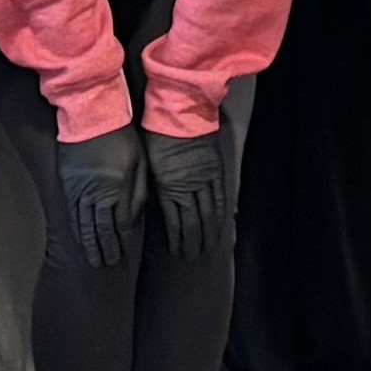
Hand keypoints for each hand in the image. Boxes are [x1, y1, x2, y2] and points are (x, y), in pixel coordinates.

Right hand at [55, 123, 148, 266]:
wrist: (90, 113)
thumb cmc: (120, 136)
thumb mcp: (138, 163)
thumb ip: (136, 192)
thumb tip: (133, 217)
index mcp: (116, 189)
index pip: (119, 225)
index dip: (121, 242)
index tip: (123, 255)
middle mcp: (96, 193)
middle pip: (99, 229)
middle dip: (104, 249)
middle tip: (107, 265)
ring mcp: (78, 189)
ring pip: (83, 224)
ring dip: (89, 243)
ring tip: (94, 258)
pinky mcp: (67, 182)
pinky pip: (71, 211)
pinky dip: (76, 227)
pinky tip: (79, 236)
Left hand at [145, 125, 233, 259]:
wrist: (179, 112)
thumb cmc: (157, 134)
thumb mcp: (147, 163)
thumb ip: (155, 187)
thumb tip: (157, 206)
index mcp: (167, 187)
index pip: (174, 221)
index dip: (177, 238)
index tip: (178, 251)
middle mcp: (187, 188)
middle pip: (192, 222)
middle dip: (193, 242)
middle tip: (195, 258)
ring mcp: (204, 180)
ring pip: (208, 213)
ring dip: (209, 233)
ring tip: (210, 248)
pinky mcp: (216, 170)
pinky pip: (220, 196)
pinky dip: (222, 213)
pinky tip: (223, 224)